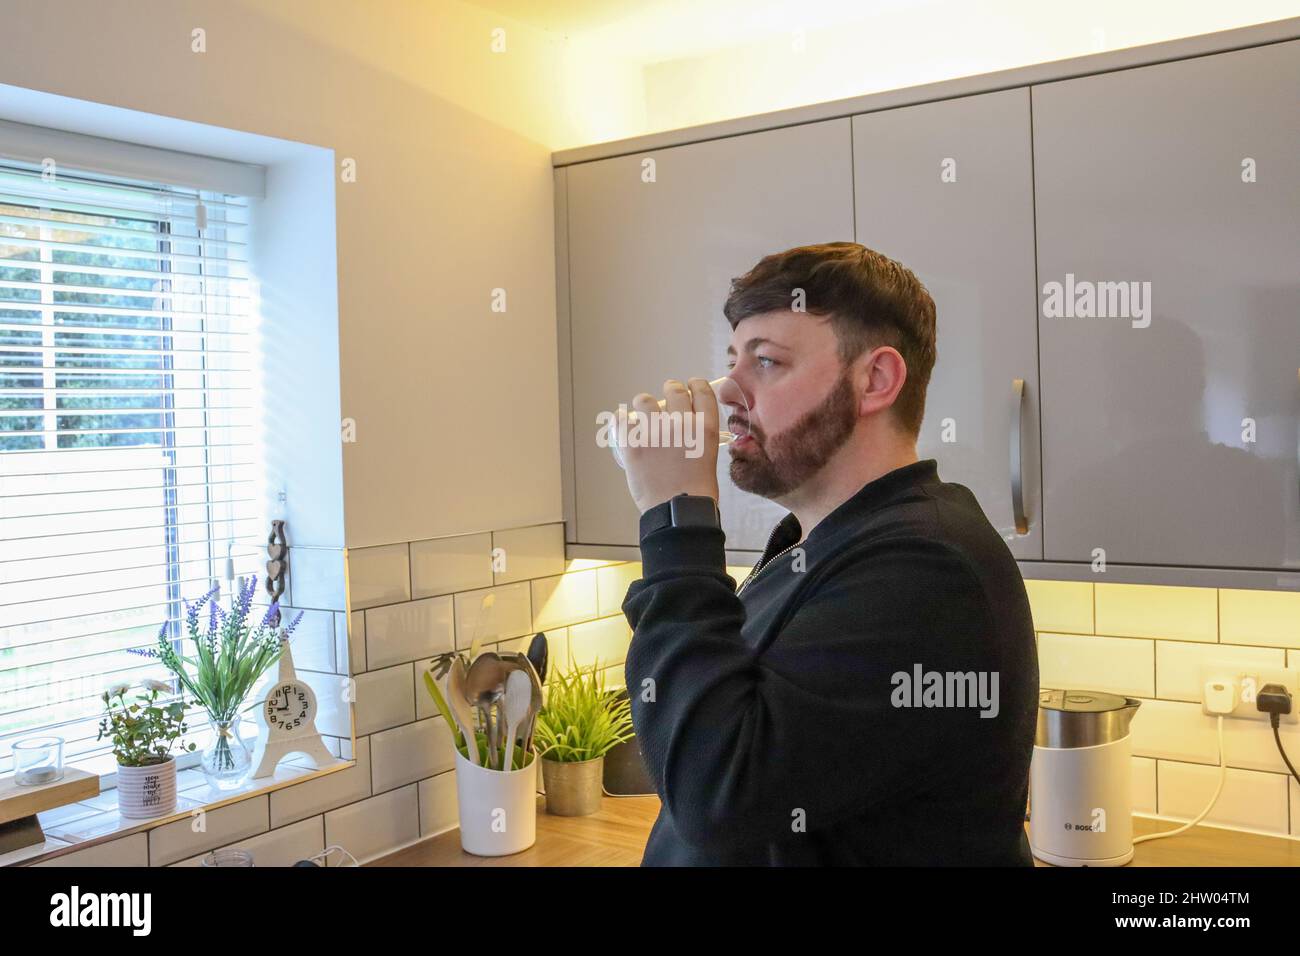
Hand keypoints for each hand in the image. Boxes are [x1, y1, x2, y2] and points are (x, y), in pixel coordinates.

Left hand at [621, 378, 719, 513]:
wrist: (679, 511)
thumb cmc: (697, 492)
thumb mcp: (708, 457)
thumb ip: (697, 438)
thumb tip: (683, 429)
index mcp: (704, 428)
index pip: (702, 392)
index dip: (695, 385)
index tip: (690, 385)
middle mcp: (681, 424)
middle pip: (674, 391)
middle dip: (670, 389)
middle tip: (666, 393)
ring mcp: (656, 432)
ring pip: (644, 401)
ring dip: (644, 404)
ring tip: (643, 412)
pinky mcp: (634, 444)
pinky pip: (621, 421)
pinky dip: (619, 420)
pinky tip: (620, 421)